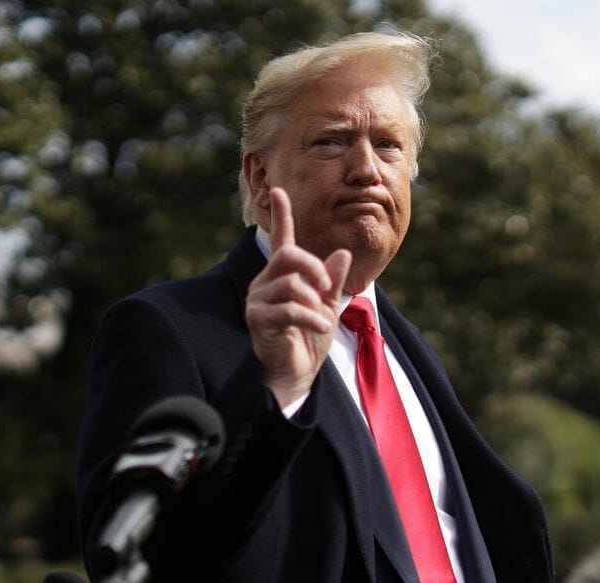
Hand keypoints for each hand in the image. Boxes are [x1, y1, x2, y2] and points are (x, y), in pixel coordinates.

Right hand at [246, 188, 350, 407]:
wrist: (296, 374)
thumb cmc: (309, 340)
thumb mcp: (327, 306)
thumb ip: (333, 281)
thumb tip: (342, 253)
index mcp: (283, 275)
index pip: (281, 239)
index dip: (282, 215)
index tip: (279, 190)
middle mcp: (266, 282)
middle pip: (289, 255)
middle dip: (314, 268)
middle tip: (326, 289)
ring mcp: (258, 299)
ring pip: (291, 284)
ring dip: (314, 302)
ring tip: (321, 319)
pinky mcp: (257, 318)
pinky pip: (288, 308)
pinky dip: (311, 318)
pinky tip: (321, 327)